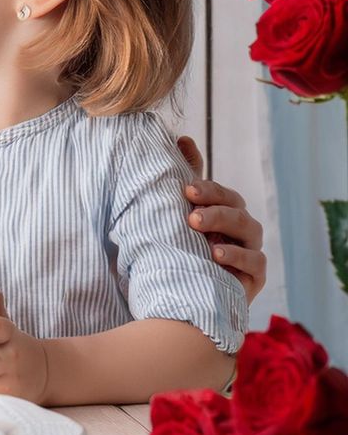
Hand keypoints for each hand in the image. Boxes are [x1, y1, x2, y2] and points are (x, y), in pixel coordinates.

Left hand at [177, 136, 266, 302]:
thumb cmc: (185, 249)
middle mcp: (240, 227)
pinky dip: (237, 257)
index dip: (206, 188)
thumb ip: (186, 178)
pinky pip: (254, 262)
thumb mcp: (180, 215)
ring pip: (247, 229)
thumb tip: (183, 138)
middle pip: (235, 208)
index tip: (185, 189)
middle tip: (190, 213)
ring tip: (198, 229)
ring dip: (223, 226)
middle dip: (213, 206)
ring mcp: (250, 250)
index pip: (220, 193)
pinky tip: (216, 255)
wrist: (187, 296)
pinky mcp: (255, 276)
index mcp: (223, 210)